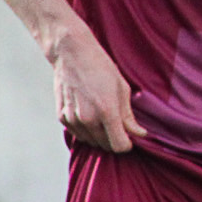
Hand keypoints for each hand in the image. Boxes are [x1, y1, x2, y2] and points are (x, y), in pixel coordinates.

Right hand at [48, 19, 146, 151]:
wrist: (72, 55)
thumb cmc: (101, 68)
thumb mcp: (122, 89)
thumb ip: (129, 116)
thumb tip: (139, 134)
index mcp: (106, 111)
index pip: (118, 146)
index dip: (127, 145)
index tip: (130, 138)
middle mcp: (88, 119)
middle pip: (105, 146)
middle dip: (115, 141)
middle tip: (120, 127)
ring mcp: (73, 120)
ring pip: (91, 142)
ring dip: (100, 137)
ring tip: (105, 118)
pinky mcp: (62, 118)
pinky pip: (79, 135)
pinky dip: (87, 131)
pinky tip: (91, 115)